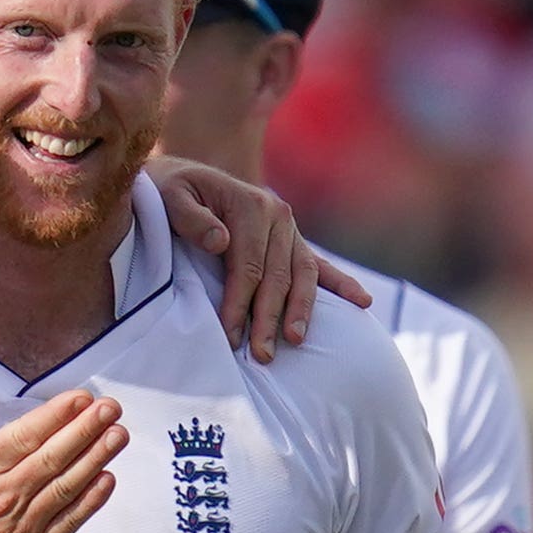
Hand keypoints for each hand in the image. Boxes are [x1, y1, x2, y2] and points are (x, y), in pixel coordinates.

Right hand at [0, 385, 129, 532]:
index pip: (24, 436)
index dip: (55, 415)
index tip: (81, 398)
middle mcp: (4, 495)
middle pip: (52, 457)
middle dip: (85, 430)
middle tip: (111, 408)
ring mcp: (22, 525)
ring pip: (66, 486)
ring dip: (95, 459)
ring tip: (119, 434)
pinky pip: (68, 523)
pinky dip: (90, 502)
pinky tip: (108, 480)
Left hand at [149, 159, 372, 362]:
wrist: (183, 177)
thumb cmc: (170, 192)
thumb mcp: (171, 196)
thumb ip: (191, 218)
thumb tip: (221, 241)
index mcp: (249, 205)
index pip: (249, 265)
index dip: (240, 303)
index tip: (232, 336)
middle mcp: (276, 214)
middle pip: (277, 275)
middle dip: (269, 317)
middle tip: (262, 354)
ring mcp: (288, 229)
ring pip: (302, 274)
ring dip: (301, 310)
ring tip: (295, 340)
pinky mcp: (292, 241)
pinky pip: (319, 265)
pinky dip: (341, 284)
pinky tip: (362, 302)